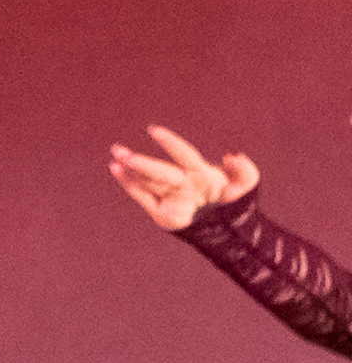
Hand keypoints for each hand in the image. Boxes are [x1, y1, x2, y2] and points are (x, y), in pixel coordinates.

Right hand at [109, 124, 258, 231]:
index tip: (153, 131)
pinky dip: (130, 186)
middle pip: (158, 170)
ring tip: (114, 159)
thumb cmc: (238, 204)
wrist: (231, 232)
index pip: (182, 154)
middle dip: (140, 162)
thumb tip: (230, 155)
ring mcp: (171, 196)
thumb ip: (243, 168)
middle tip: (119, 151)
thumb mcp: (248, 183)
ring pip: (147, 181)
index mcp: (199, 172)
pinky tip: (117, 172)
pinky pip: (143, 198)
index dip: (169, 143)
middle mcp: (182, 182)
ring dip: (129, 171)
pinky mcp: (163, 214)